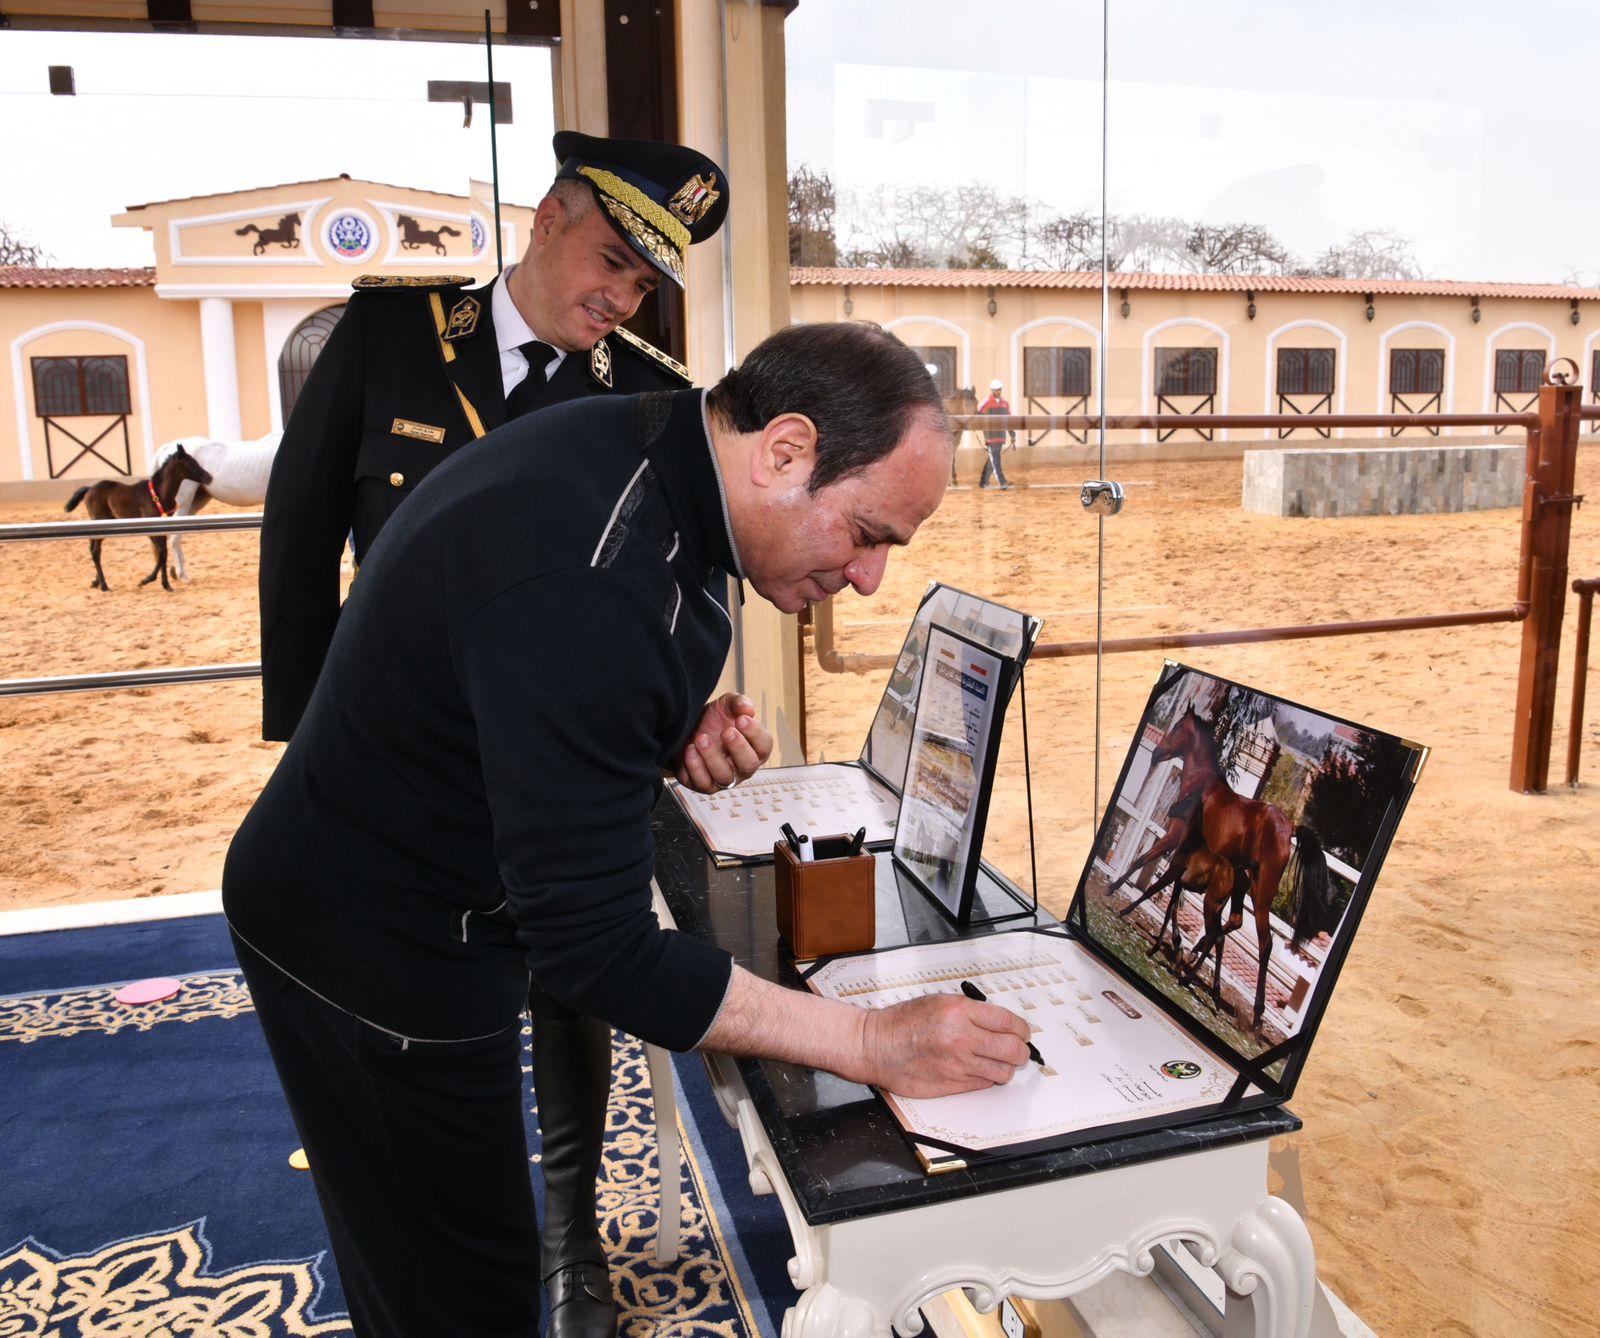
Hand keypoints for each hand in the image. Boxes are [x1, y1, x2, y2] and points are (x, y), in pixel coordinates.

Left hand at [673, 692, 772, 792]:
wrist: (686, 729)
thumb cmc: (712, 720)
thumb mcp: (726, 705)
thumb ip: (739, 703)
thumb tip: (747, 709)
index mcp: (753, 748)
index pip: (764, 746)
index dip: (755, 733)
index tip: (741, 719)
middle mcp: (741, 766)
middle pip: (748, 765)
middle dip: (738, 747)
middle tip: (726, 731)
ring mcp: (723, 778)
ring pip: (724, 776)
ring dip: (712, 757)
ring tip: (702, 738)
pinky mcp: (703, 784)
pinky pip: (703, 783)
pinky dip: (695, 767)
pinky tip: (690, 750)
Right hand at [858, 993, 1030, 1097]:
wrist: (876, 1046)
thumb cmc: (903, 1023)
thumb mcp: (939, 1002)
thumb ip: (971, 1011)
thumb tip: (1001, 1023)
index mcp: (960, 1011)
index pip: (1010, 1022)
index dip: (1022, 1029)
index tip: (1023, 1032)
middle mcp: (962, 1038)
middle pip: (1014, 1049)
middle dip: (1021, 1050)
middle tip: (1018, 1049)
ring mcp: (959, 1064)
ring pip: (1004, 1071)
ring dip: (1005, 1067)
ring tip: (998, 1061)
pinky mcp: (953, 1084)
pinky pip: (985, 1084)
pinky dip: (988, 1078)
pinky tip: (979, 1069)